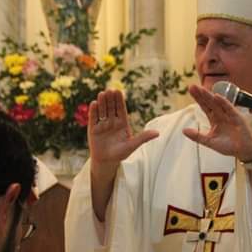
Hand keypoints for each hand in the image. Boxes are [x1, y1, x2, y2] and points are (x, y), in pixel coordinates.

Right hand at [89, 90, 157, 220]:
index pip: (121, 109)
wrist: (107, 162)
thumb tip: (158, 133)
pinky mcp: (93, 129)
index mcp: (122, 123)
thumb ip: (143, 138)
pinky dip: (94, 111)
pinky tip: (94, 103)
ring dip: (102, 102)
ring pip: (102, 111)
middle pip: (111, 108)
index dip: (119, 101)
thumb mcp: (133, 145)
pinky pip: (93, 118)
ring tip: (102, 94)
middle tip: (110, 90)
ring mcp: (102, 124)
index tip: (118, 91)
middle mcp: (112, 122)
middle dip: (110, 99)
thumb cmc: (121, 153)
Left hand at [183, 85, 251, 161]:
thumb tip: (183, 131)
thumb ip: (197, 136)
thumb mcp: (209, 142)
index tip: (190, 90)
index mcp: (214, 119)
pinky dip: (223, 102)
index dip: (198, 98)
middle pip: (209, 102)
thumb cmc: (227, 146)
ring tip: (202, 89)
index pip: (204, 106)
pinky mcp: (237, 117)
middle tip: (193, 86)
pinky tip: (217, 97)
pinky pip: (229, 108)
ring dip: (210, 96)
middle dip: (201, 94)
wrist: (243, 151)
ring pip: (218, 103)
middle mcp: (221, 114)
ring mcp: (229, 115)